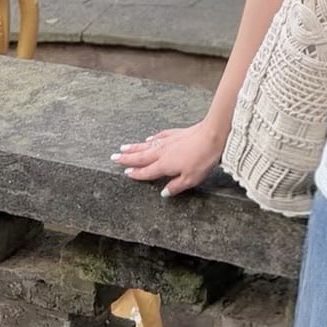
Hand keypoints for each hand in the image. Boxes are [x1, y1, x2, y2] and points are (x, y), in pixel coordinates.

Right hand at [111, 119, 226, 197]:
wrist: (213, 134)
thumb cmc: (203, 158)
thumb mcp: (190, 179)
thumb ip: (175, 187)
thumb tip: (163, 193)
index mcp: (164, 165)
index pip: (146, 171)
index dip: (136, 174)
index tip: (125, 173)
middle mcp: (163, 152)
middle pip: (141, 156)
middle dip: (127, 158)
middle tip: (113, 157)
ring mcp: (169, 141)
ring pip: (147, 145)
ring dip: (135, 147)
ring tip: (123, 147)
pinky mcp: (177, 133)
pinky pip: (160, 136)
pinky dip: (152, 138)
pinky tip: (149, 138)